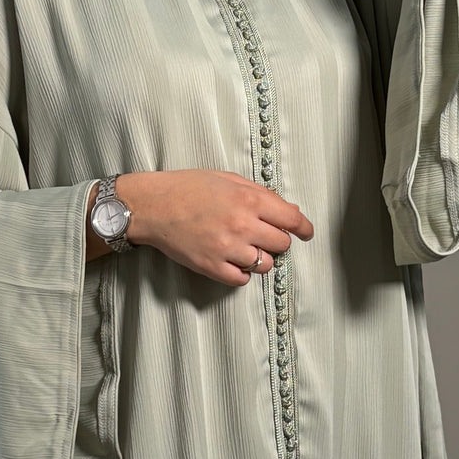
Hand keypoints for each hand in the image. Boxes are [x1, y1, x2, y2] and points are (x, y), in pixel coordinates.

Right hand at [117, 169, 313, 287]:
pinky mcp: (212, 267)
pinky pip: (242, 280)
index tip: (306, 233)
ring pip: (264, 265)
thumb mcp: (228, 179)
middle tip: (265, 236)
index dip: (304, 228)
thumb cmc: (188, 188)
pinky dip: (242, 273)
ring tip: (246, 248)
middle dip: (278, 240)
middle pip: (281, 244)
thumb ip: (260, 194)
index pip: (292, 220)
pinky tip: (233, 261)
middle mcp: (242, 225)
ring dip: (261, 258)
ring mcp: (227, 249)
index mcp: (249, 200)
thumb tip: (288, 210)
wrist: (153, 206)